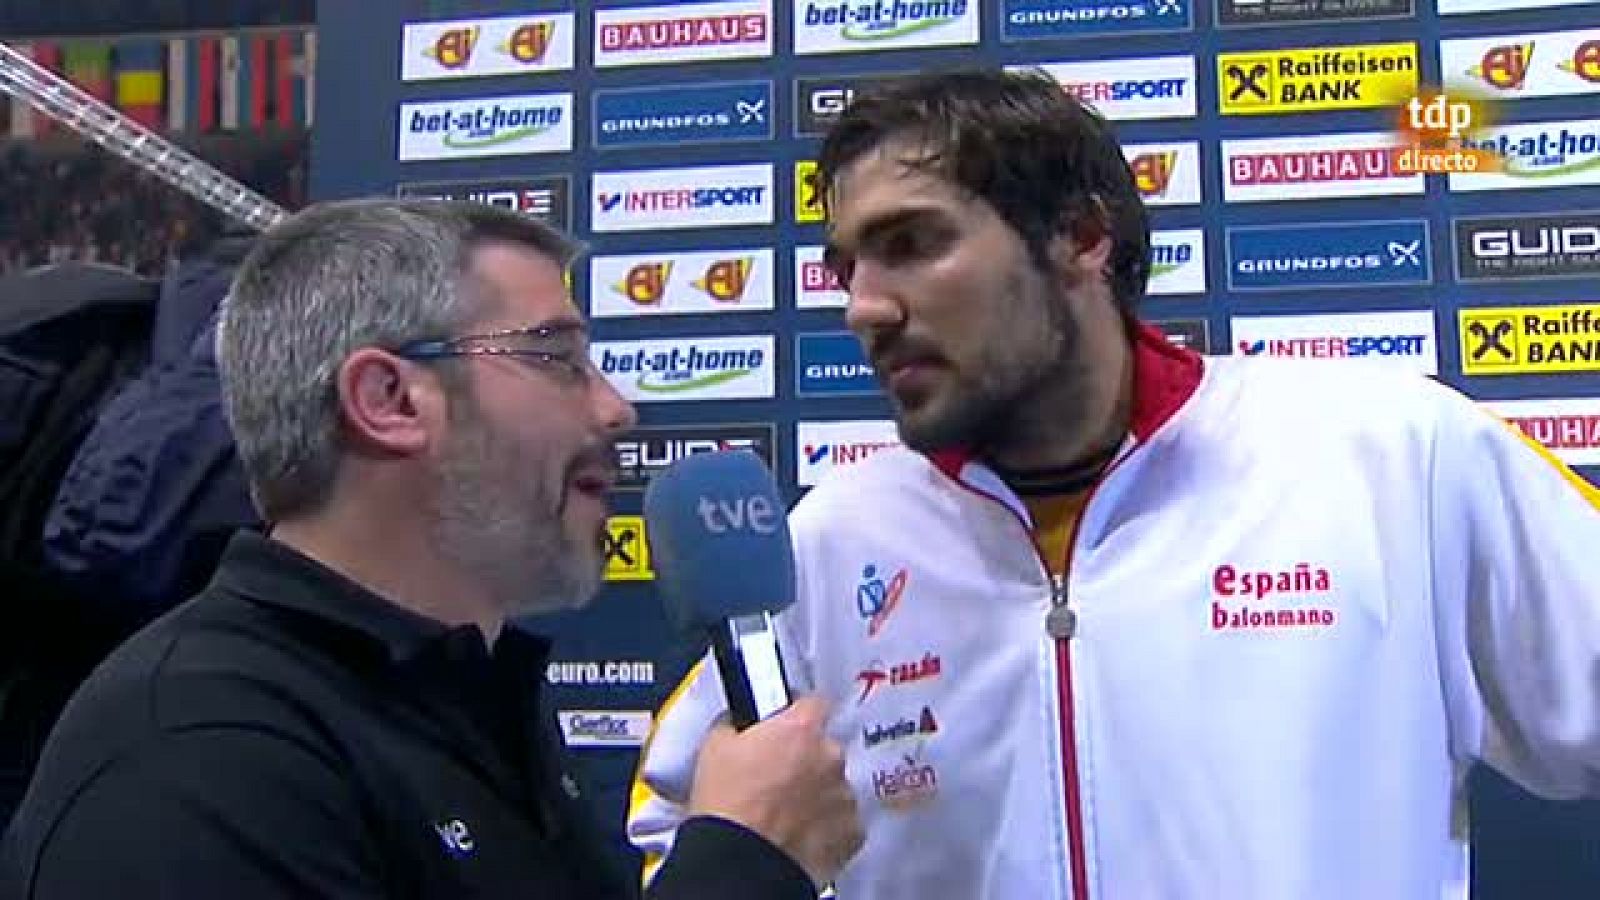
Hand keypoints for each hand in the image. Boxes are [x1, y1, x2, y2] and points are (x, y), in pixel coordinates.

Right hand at [686, 695, 863, 887]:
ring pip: (834, 786)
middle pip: (823, 748)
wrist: (741, 864)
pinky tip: (798, 834)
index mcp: (800, 729)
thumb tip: (738, 721)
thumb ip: (735, 723)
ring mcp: (844, 795)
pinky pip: (842, 822)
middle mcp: (830, 757)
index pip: (813, 702)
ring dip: (815, 794)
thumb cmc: (727, 808)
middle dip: (804, 759)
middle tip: (775, 778)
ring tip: (783, 813)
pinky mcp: (852, 832)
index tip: (785, 723)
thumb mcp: (714, 747)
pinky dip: (826, 826)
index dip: (796, 713)